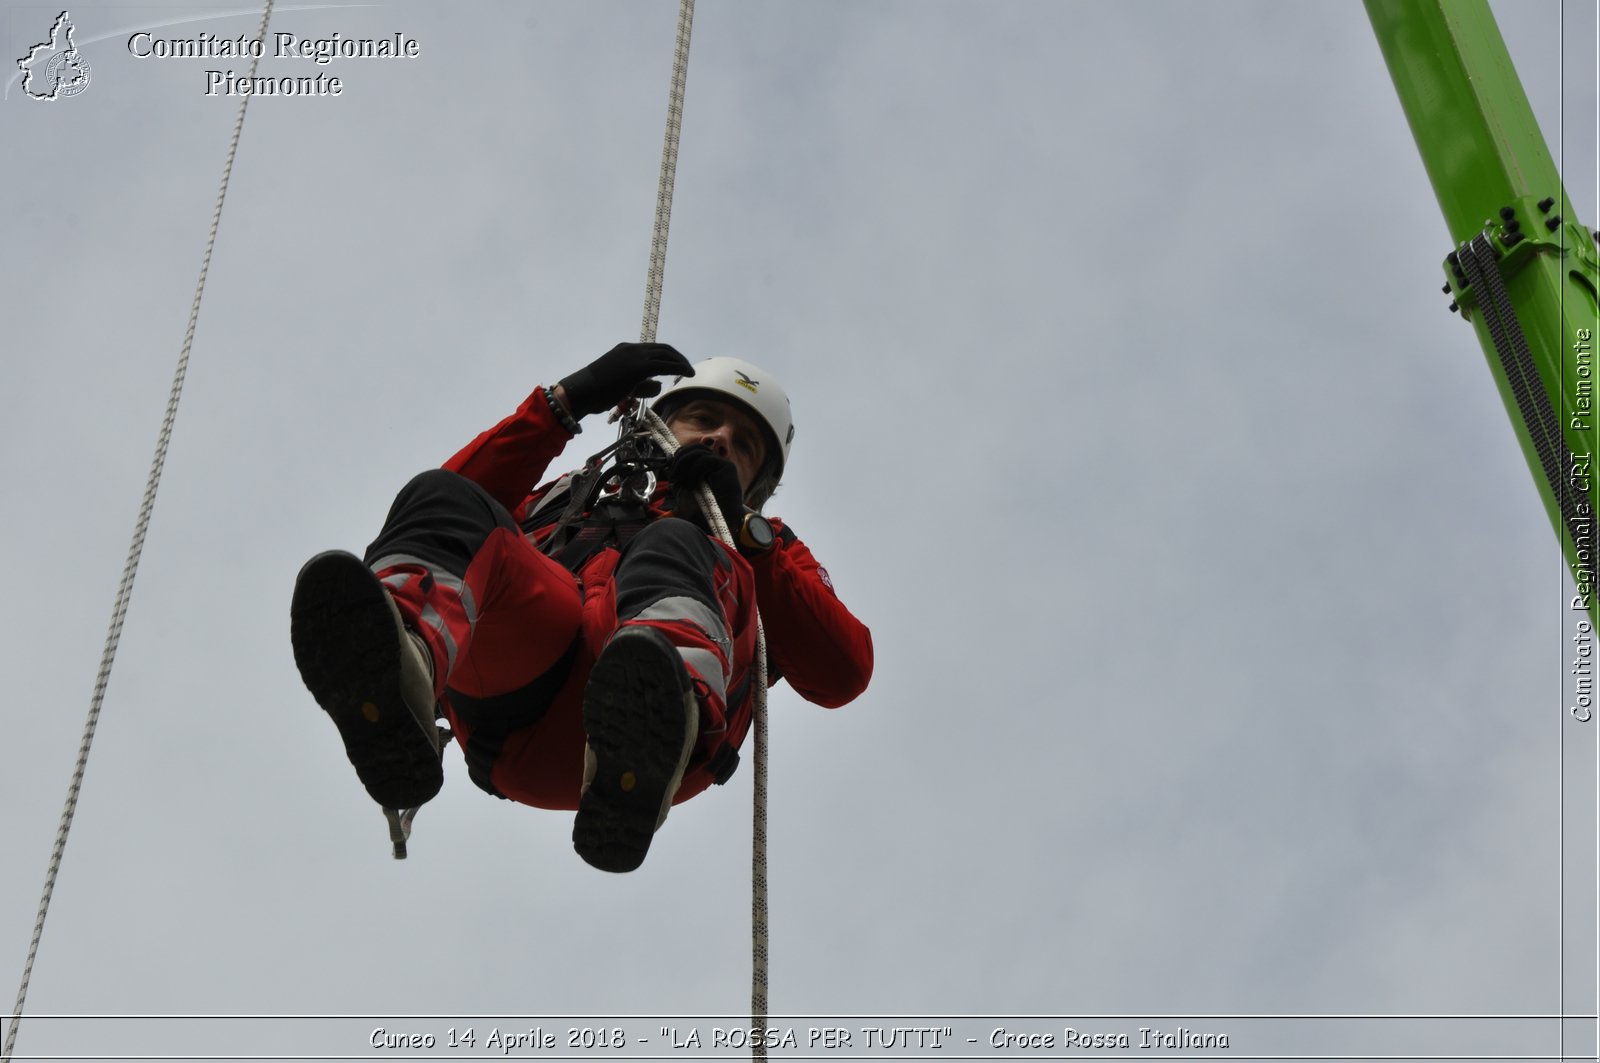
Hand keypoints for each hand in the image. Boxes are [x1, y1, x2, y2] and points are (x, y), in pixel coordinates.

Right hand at [557, 342, 692, 417]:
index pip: (653, 349)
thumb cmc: (596, 392)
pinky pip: (664, 364)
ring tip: (689, 372)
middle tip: (687, 369)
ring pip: (665, 354)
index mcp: (626, 350)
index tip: (677, 366)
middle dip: (678, 358)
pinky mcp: (638, 367)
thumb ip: (641, 384)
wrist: (581, 391)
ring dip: (680, 362)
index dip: (668, 356)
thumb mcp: (621, 385)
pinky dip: (678, 367)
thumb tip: (659, 385)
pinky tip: (686, 373)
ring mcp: (635, 356)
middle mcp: (632, 349)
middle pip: (663, 349)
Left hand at [665, 443, 744, 526]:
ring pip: (700, 451)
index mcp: (706, 468)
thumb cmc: (705, 513)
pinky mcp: (728, 468)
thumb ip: (680, 478)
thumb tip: (669, 466)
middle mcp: (715, 464)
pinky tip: (692, 485)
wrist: (721, 525)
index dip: (679, 457)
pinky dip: (695, 470)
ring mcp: (722, 464)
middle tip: (674, 474)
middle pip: (695, 448)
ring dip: (685, 463)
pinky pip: (707, 460)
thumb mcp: (685, 492)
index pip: (692, 451)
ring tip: (682, 481)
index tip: (671, 471)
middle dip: (680, 458)